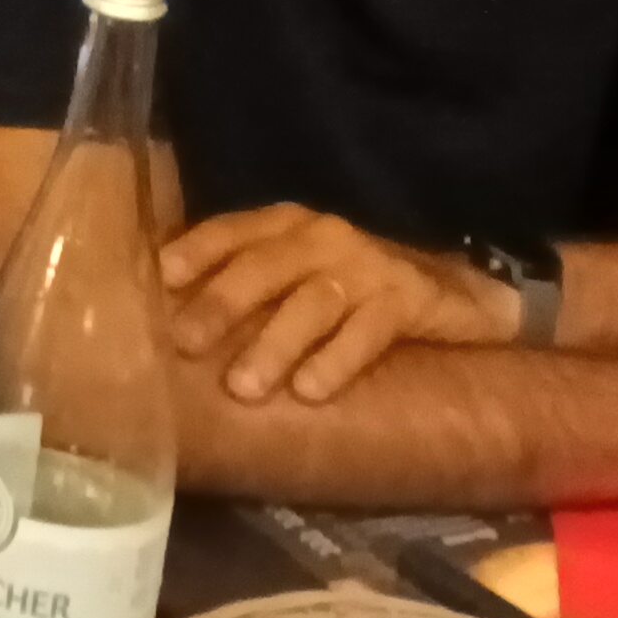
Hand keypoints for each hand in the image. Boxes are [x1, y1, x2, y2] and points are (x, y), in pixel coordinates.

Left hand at [162, 203, 517, 401]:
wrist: (457, 291)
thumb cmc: (354, 288)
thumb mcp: (300, 273)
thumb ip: (249, 283)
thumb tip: (169, 316)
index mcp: (288, 225)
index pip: (233, 230)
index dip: (196, 250)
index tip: (160, 279)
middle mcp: (323, 236)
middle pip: (264, 267)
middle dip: (222, 303)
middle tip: (185, 343)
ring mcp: (367, 265)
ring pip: (312, 302)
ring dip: (275, 344)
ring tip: (244, 388)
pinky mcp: (408, 299)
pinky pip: (368, 331)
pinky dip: (336, 360)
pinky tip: (311, 392)